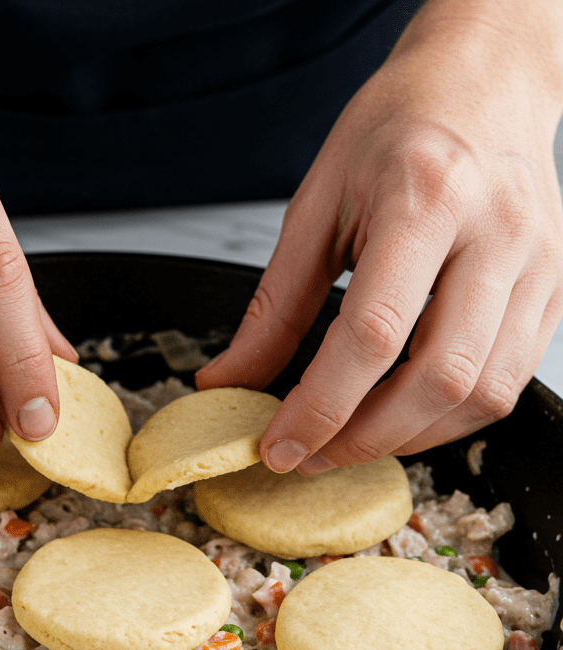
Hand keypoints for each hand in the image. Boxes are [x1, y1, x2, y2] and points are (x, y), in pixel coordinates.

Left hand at [196, 0, 562, 473]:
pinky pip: (508, 382)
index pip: (372, 334)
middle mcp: (495, 233)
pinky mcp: (555, 289)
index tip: (277, 446)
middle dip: (364, 438)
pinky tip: (401, 416)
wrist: (484, 83)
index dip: (320, 407)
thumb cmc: (398, 129)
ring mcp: (539, 264)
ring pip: (482, 393)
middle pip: (438, 377)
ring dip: (407, 438)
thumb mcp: (315, 206)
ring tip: (348, 441)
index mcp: (425, 198)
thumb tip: (229, 380)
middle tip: (309, 456)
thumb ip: (274, 306)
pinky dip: (448, 418)